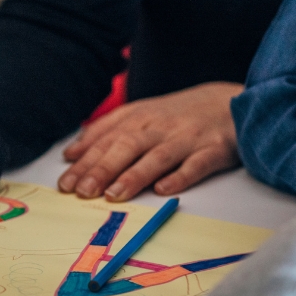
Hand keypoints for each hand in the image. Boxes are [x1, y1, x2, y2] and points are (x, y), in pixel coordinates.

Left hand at [58, 82, 242, 201]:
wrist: (230, 102)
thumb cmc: (177, 115)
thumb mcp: (139, 115)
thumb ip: (104, 131)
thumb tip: (71, 153)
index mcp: (139, 119)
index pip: (106, 141)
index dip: (84, 163)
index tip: (65, 184)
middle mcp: (159, 128)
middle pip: (127, 147)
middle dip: (102, 169)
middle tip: (82, 192)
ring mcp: (187, 138)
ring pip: (157, 157)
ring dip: (134, 175)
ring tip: (113, 194)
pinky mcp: (214, 150)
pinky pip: (196, 165)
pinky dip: (180, 177)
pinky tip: (163, 190)